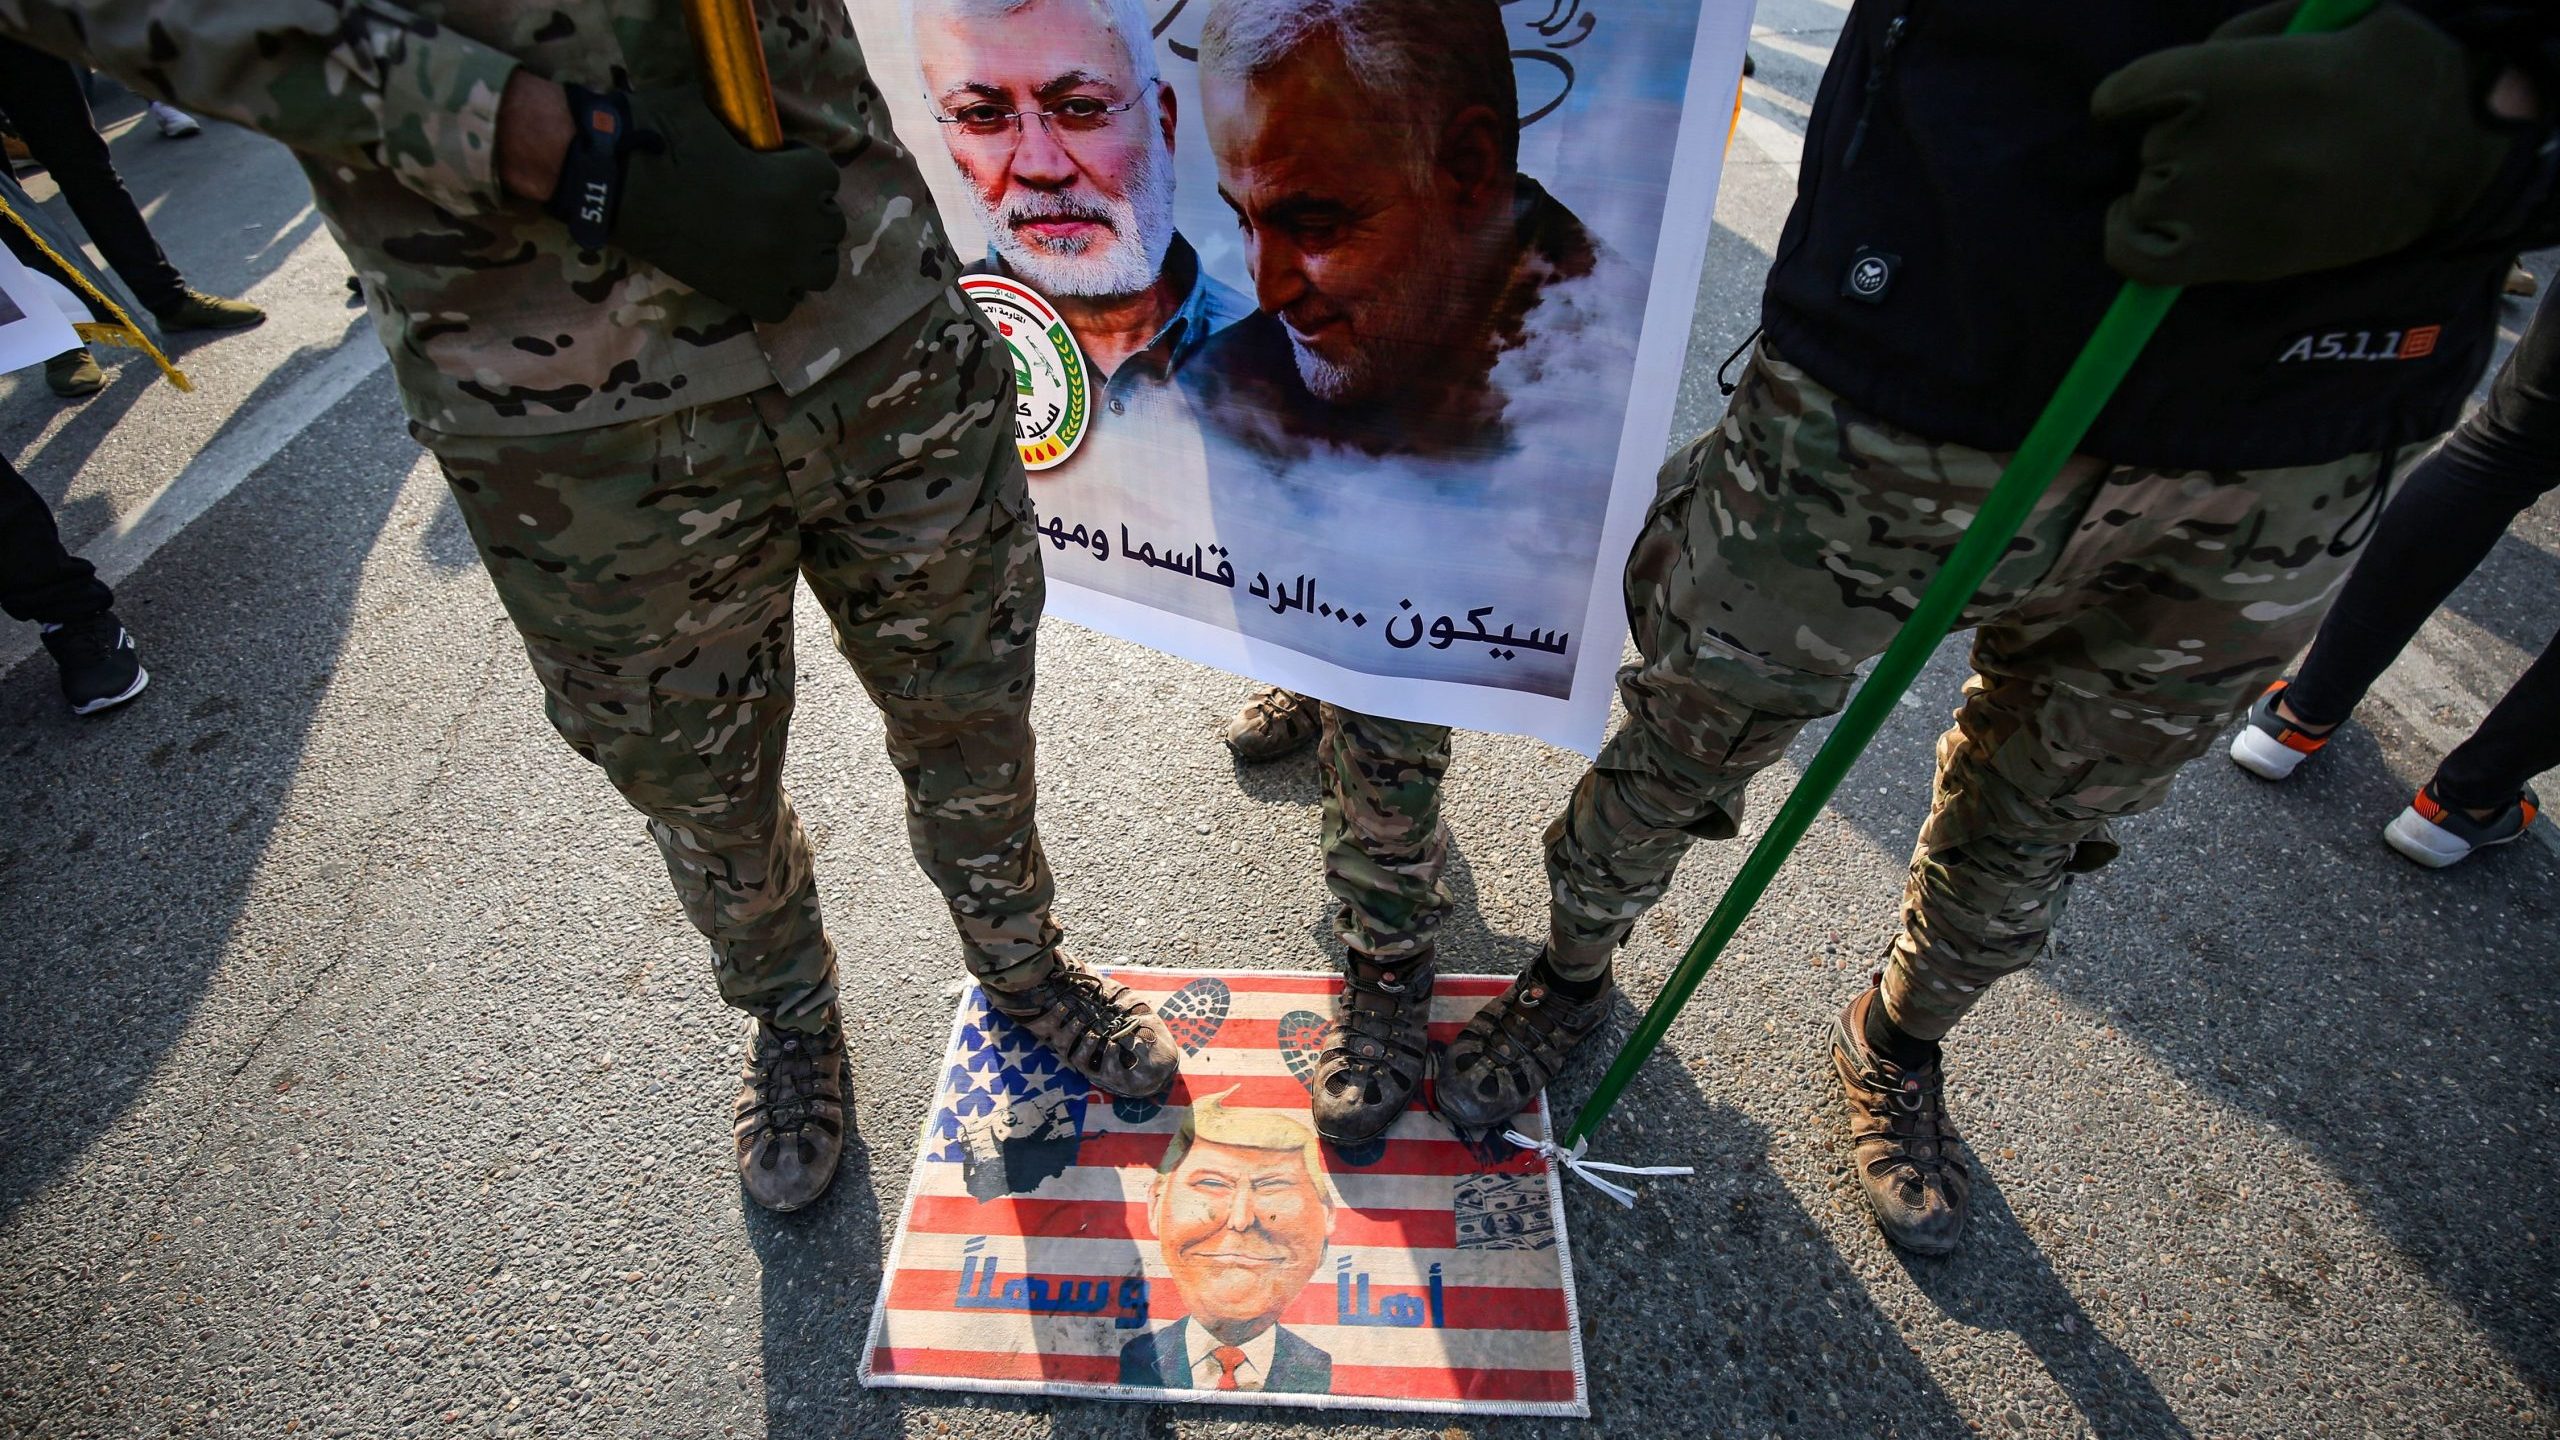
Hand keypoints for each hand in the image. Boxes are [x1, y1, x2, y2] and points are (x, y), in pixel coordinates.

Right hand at [516, 78, 844, 323]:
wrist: (613, 182)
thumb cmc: (660, 136)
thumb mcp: (718, 116)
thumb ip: (754, 134)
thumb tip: (762, 138)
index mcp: (798, 180)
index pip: (828, 177)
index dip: (800, 168)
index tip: (775, 165)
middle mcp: (797, 228)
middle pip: (830, 226)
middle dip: (805, 212)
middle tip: (772, 204)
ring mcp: (775, 268)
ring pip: (821, 270)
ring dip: (803, 255)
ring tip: (772, 241)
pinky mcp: (747, 298)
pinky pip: (785, 304)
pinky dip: (776, 290)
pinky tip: (753, 271)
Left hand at [2090, 2, 2525, 286]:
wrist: (2453, 156)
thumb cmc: (2397, 77)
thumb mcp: (2331, 18)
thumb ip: (2249, 35)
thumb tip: (2192, 63)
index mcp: (2232, 76)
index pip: (2131, 88)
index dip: (2130, 96)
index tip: (2139, 102)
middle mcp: (2214, 141)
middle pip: (2151, 142)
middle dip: (2183, 138)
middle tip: (2248, 143)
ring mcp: (2216, 204)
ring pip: (2148, 193)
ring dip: (2174, 186)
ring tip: (2233, 182)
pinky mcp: (2229, 258)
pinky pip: (2134, 257)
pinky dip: (2124, 239)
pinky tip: (2139, 223)